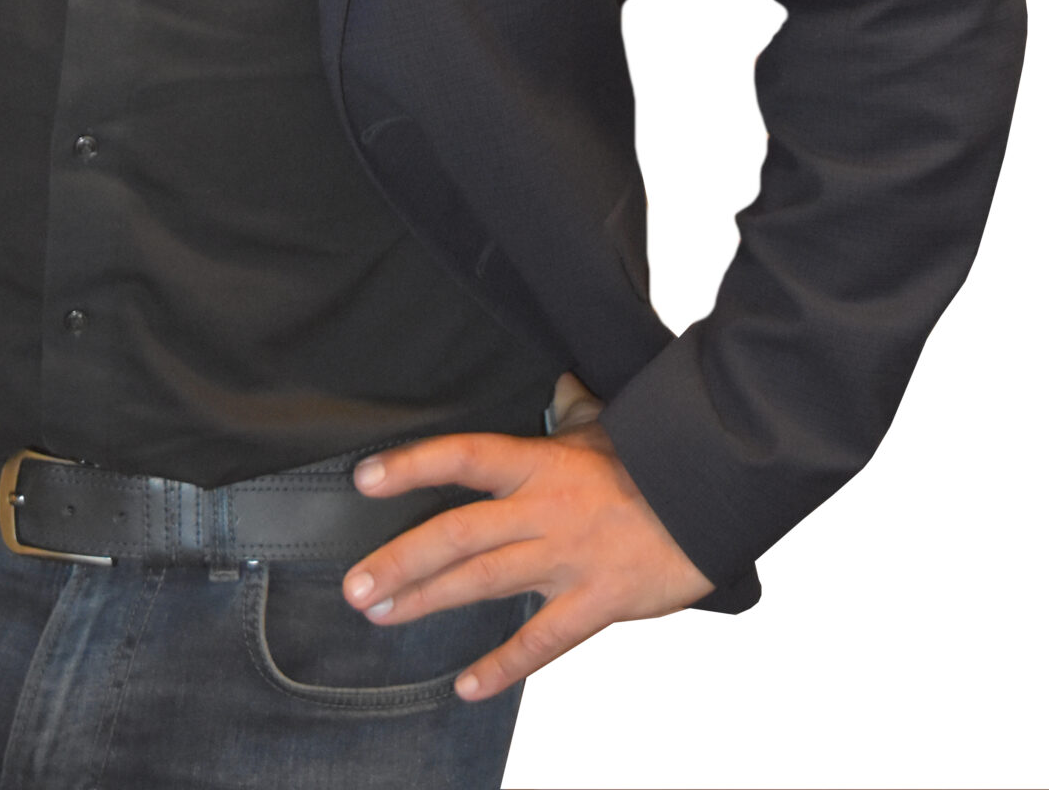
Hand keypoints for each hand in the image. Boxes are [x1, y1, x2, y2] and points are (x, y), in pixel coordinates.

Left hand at [342, 375, 712, 700]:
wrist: (713, 497)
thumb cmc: (654, 458)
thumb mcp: (605, 421)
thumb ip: (571, 405)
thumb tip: (556, 383)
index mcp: (541, 463)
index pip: (463, 457)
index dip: (411, 466)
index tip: (364, 479)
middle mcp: (543, 510)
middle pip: (458, 532)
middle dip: (401, 558)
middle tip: (354, 583)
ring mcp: (567, 557)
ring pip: (484, 581)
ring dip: (427, 600)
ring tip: (381, 615)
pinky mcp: (596, 601)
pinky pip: (542, 640)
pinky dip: (503, 665)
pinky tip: (466, 685)